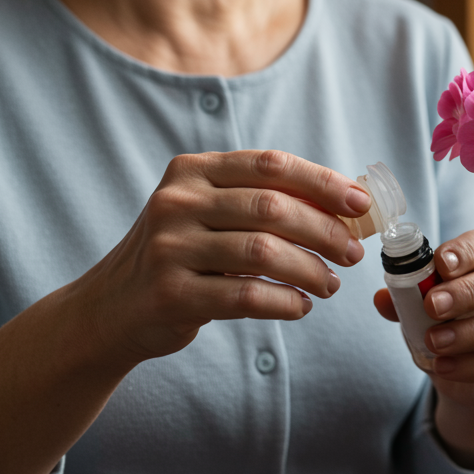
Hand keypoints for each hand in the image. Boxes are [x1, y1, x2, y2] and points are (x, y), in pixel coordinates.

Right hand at [73, 149, 370, 362]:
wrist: (112, 308)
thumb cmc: (182, 256)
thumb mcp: (210, 215)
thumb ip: (263, 203)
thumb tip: (347, 207)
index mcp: (192, 172)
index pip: (270, 165)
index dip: (323, 182)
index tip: (361, 204)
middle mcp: (177, 202)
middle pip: (272, 208)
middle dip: (325, 231)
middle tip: (352, 254)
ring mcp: (169, 247)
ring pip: (264, 252)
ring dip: (311, 271)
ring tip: (330, 285)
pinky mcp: (171, 293)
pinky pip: (247, 296)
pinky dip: (285, 302)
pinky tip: (301, 306)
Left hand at [373, 229, 473, 466]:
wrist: (467, 378)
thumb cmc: (451, 327)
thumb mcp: (423, 311)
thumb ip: (406, 302)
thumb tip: (382, 297)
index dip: (466, 251)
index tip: (439, 263)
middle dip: (467, 291)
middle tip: (432, 305)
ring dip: (471, 331)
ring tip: (434, 341)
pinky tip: (445, 366)